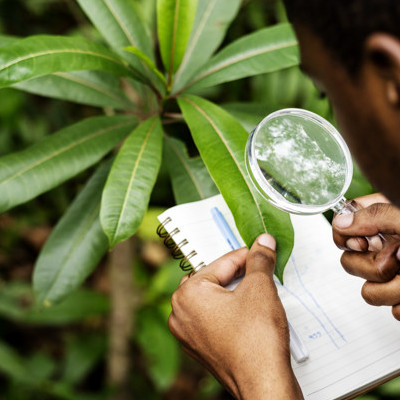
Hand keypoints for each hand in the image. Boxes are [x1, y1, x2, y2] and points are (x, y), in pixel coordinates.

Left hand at [168, 234, 303, 399]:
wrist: (263, 384)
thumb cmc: (256, 341)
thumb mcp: (260, 288)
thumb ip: (259, 260)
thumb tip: (263, 243)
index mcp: (187, 294)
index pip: (221, 262)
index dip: (246, 254)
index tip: (260, 249)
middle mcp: (181, 313)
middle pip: (213, 279)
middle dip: (237, 273)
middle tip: (258, 269)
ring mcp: (188, 333)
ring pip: (213, 299)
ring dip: (234, 292)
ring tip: (256, 291)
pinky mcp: (200, 347)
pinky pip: (213, 318)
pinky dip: (229, 311)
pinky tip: (248, 313)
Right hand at [332, 193, 399, 319]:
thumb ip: (376, 215)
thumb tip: (341, 223)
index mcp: (385, 222)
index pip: (342, 225)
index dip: (347, 237)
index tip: (366, 242)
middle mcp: (386, 247)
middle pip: (349, 263)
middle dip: (373, 268)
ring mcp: (394, 274)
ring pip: (368, 292)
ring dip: (393, 290)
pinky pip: (392, 311)